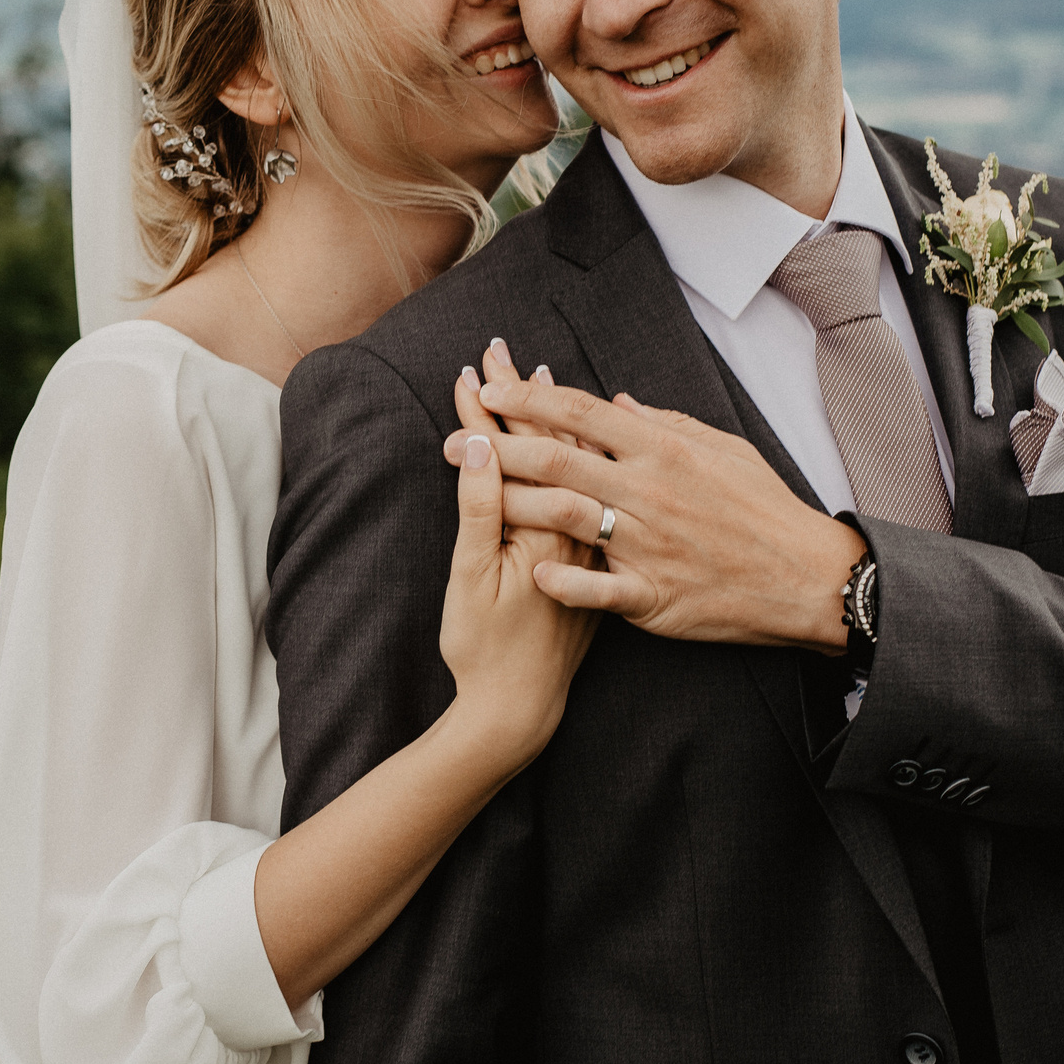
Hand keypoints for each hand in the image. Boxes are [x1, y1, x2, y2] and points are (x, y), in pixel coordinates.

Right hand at [434, 342, 598, 768]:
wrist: (523, 707)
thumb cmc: (484, 650)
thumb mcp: (470, 579)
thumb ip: (478, 508)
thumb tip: (474, 447)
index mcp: (544, 524)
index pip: (520, 445)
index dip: (493, 405)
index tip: (473, 366)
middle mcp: (574, 527)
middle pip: (553, 445)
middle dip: (522, 399)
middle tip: (501, 356)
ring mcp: (587, 544)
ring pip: (580, 467)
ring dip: (554, 422)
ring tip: (540, 383)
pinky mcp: (592, 563)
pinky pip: (592, 497)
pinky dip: (580, 465)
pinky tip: (579, 447)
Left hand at [444, 377, 864, 652]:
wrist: (808, 578)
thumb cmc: (764, 509)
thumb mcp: (722, 449)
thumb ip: (665, 425)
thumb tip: (616, 405)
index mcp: (665, 450)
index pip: (582, 413)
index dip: (529, 400)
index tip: (490, 390)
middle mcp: (651, 492)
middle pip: (559, 461)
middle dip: (500, 449)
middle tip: (455, 444)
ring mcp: (651, 545)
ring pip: (566, 518)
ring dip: (514, 507)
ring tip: (473, 500)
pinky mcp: (655, 595)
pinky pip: (599, 589)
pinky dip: (563, 581)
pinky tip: (531, 573)